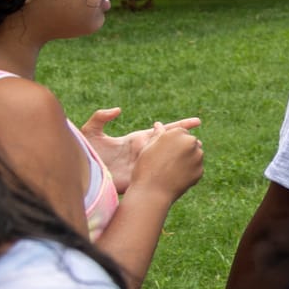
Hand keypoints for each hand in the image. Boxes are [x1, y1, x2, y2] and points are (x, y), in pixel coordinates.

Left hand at [81, 109, 201, 193]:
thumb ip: (101, 118)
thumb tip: (119, 110)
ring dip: (183, 156)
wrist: (85, 178)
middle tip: (203, 140)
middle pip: (170, 145)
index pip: (162, 131)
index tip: (197, 121)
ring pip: (168, 159)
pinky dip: (173, 172)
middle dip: (187, 141)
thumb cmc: (87, 155)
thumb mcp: (90, 132)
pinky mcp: (141, 178)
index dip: (179, 126)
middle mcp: (143, 152)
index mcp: (136, 139)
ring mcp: (144, 165)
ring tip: (200, 153)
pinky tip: (186, 169)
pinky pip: (160, 174)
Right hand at [131, 122, 203, 198]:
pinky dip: (189, 171)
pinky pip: (196, 168)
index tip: (165, 149)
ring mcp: (197, 157)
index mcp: (178, 133)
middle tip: (169, 160)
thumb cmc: (146, 168)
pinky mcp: (200, 171)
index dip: (172, 141)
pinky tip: (176, 177)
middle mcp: (191, 142)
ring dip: (188, 158)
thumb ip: (158, 135)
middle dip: (183, 148)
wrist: (152, 192)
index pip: (180, 132)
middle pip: (190, 142)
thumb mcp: (148, 148)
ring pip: (195, 154)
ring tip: (171, 169)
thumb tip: (159, 125)